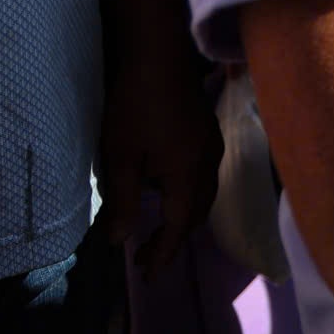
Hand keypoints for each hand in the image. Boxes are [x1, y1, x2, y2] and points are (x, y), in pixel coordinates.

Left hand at [97, 52, 221, 273]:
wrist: (161, 58)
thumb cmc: (136, 108)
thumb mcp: (121, 157)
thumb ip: (125, 201)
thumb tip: (120, 241)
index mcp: (187, 176)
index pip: (178, 226)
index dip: (164, 253)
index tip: (148, 275)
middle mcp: (208, 166)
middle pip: (196, 214)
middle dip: (173, 239)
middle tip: (145, 256)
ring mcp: (213, 149)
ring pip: (204, 196)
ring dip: (182, 218)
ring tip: (156, 230)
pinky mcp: (210, 135)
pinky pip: (205, 178)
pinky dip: (189, 197)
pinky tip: (168, 191)